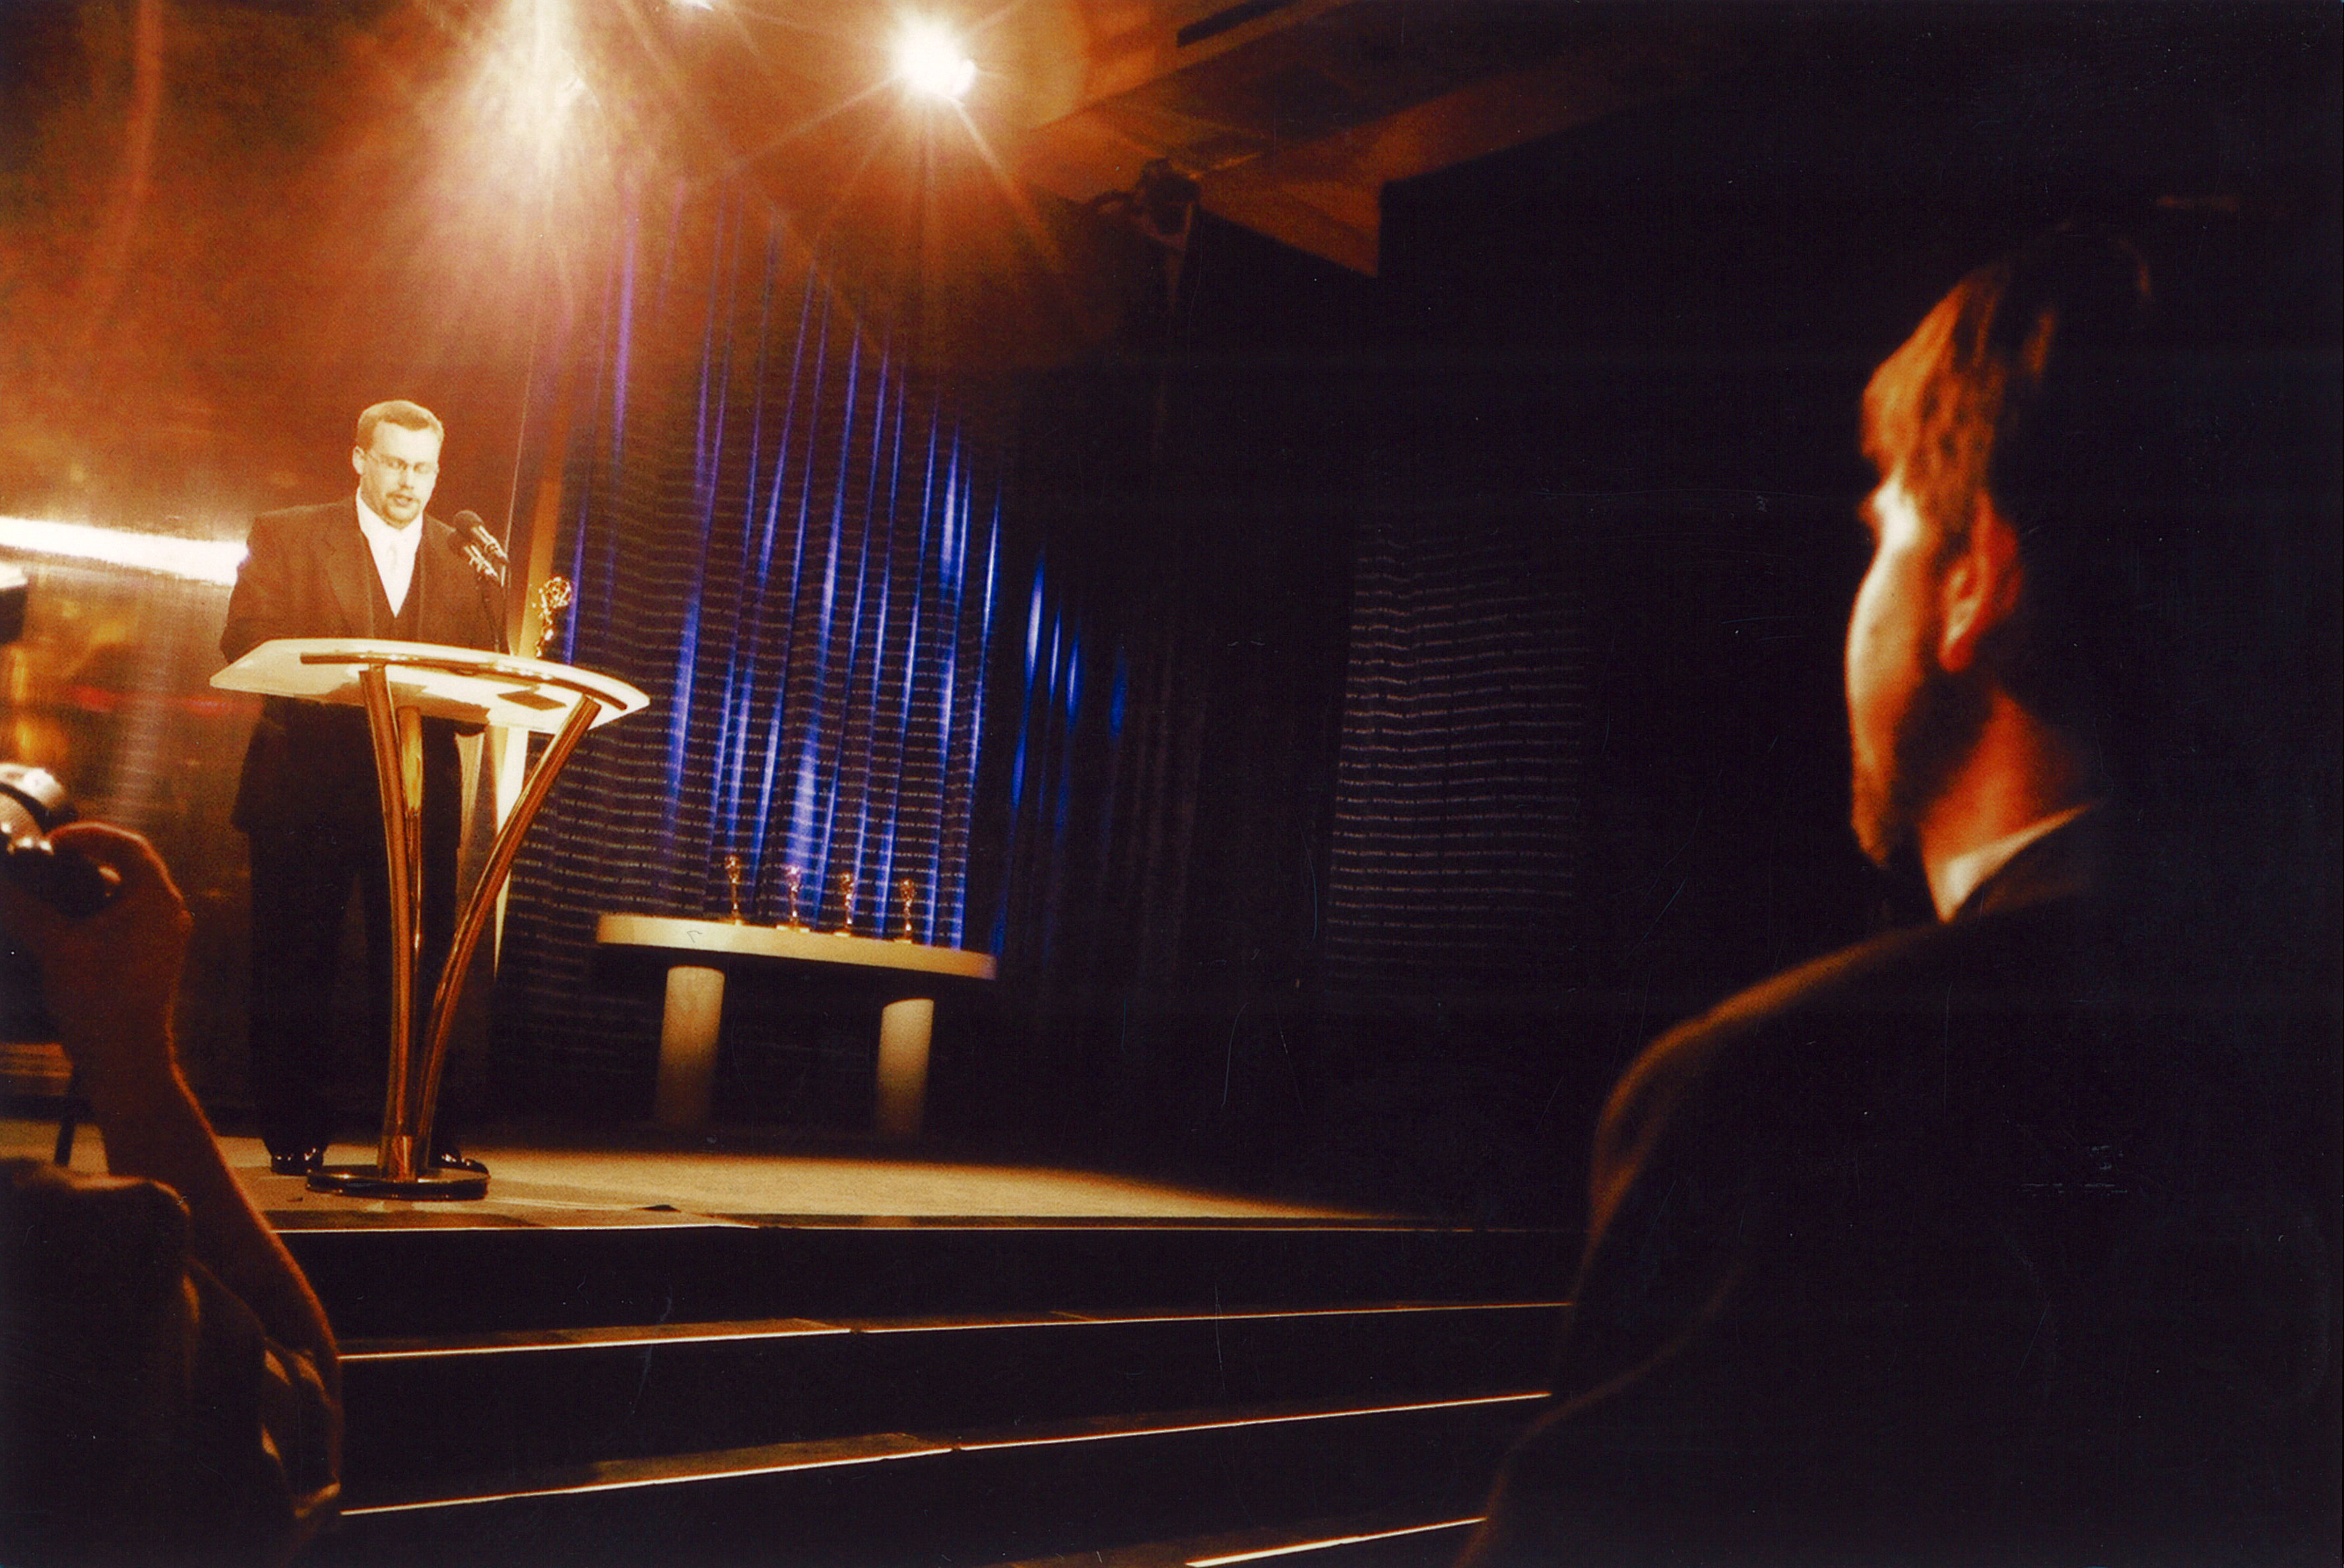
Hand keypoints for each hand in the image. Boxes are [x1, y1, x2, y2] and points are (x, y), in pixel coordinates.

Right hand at [0, 822, 190, 1094]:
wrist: (123, 1056)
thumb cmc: (99, 1000)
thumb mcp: (54, 946)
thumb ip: (23, 908)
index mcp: (156, 900)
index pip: (128, 845)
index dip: (89, 835)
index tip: (52, 842)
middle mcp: (167, 914)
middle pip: (127, 869)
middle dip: (85, 861)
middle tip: (47, 863)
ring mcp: (162, 938)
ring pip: (123, 898)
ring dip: (87, 891)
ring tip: (47, 895)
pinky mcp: (150, 959)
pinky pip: (123, 923)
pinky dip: (93, 917)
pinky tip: (60, 928)